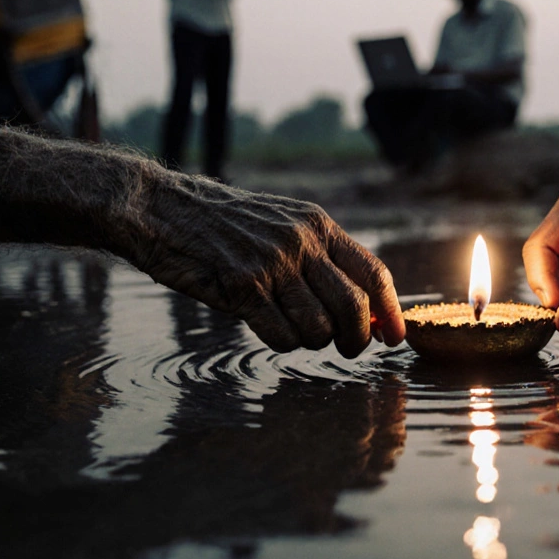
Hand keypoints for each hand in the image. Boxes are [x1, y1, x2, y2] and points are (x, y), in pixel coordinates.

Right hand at [118, 173, 405, 356]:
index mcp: (318, 226)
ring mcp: (272, 263)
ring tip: (292, 328)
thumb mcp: (283, 224)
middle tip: (345, 348)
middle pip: (354, 308)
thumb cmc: (226, 225)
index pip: (373, 273)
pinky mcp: (242, 285)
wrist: (163, 209)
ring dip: (311, 342)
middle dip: (356, 339)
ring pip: (319, 328)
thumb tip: (364, 308)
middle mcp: (302, 242)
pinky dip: (281, 342)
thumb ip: (321, 259)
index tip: (395, 337)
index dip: (391, 312)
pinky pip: (282, 336)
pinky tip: (266, 326)